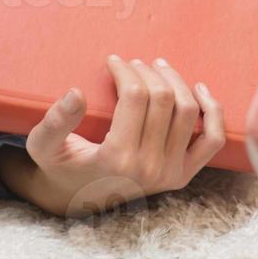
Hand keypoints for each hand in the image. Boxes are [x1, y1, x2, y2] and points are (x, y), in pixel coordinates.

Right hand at [6, 55, 226, 216]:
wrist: (79, 198)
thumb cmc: (61, 165)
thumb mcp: (44, 146)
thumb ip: (55, 122)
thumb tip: (76, 93)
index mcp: (116, 158)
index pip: (135, 97)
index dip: (126, 70)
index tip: (114, 60)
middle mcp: (149, 168)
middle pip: (164, 99)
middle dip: (149, 71)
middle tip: (134, 63)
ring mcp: (171, 173)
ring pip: (189, 111)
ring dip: (176, 81)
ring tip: (158, 68)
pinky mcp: (184, 174)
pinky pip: (214, 139)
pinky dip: (213, 110)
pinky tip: (198, 89)